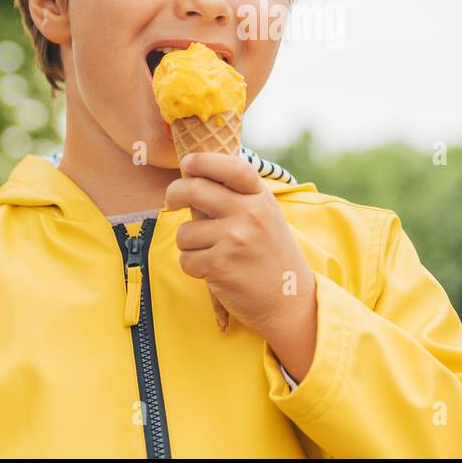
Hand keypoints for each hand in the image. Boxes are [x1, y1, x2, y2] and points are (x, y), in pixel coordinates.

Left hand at [164, 152, 316, 374]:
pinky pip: (186, 259)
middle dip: (174, 194)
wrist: (290, 301)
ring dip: (188, 245)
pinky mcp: (221, 265)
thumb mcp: (267, 217)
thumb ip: (239, 197)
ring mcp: (235, 239)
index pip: (232, 167)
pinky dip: (193, 268)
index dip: (204, 161)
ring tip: (210, 253)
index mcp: (262, 199)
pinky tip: (213, 272)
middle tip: (171, 202)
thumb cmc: (271, 257)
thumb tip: (195, 176)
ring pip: (184, 232)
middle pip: (195, 190)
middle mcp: (250, 214)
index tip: (187, 163)